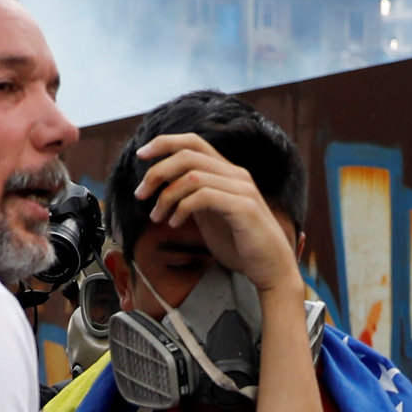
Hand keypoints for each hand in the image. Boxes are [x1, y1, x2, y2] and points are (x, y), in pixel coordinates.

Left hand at [133, 133, 305, 303]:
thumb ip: (193, 198)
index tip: (141, 157)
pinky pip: (203, 197)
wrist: (271, 269)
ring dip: (166, 195)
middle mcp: (236, 174)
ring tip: (155, 216)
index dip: (165, 143)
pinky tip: (175, 224)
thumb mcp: (210, 216)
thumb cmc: (240, 246)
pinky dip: (182, 209)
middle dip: (157, 171)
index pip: (194, 142)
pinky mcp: (243, 208)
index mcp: (228, 172)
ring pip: (192, 176)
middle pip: (188, 155)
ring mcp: (241, 189)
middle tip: (140, 194)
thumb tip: (165, 187)